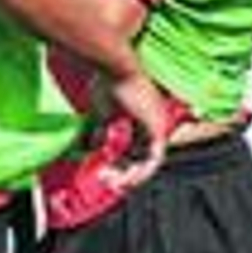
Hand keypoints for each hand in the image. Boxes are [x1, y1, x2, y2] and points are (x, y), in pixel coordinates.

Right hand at [94, 69, 168, 194]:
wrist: (116, 69)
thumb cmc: (108, 84)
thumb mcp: (101, 114)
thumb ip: (100, 132)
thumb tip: (93, 149)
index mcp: (142, 117)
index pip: (134, 147)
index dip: (120, 162)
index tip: (104, 171)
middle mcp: (154, 122)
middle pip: (141, 156)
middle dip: (124, 172)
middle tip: (107, 182)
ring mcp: (158, 126)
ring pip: (148, 161)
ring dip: (131, 175)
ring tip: (114, 183)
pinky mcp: (158, 130)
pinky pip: (154, 159)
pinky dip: (141, 171)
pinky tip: (126, 179)